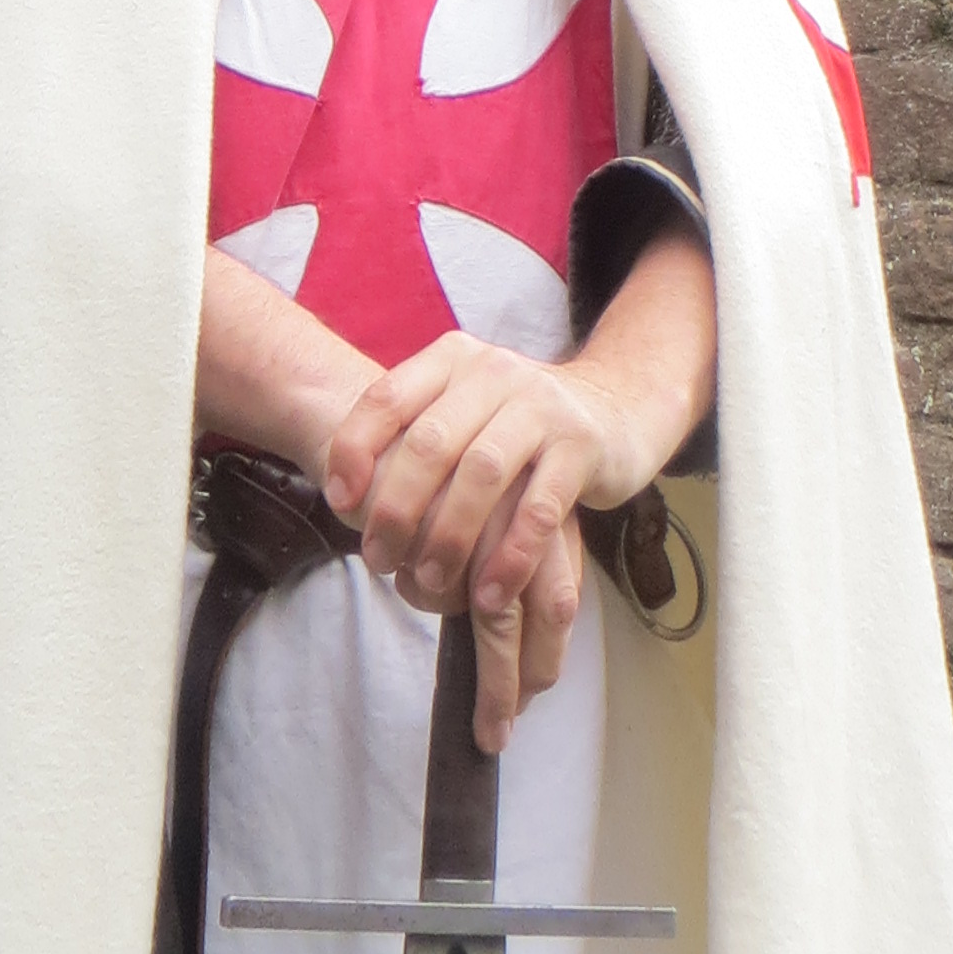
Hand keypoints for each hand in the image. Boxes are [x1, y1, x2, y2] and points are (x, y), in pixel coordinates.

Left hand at [324, 335, 614, 749]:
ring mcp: (542, 406)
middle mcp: (494, 372)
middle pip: (430, 441)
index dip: (354, 450)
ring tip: (429, 582)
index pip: (387, 397)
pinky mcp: (581, 446)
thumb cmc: (514, 424)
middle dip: (396, 508)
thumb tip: (343, 495)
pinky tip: (490, 594)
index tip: (339, 503)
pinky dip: (511, 555)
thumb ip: (411, 435)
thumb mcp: (462, 409)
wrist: (613, 406)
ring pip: (482, 473)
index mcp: (453, 359)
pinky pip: (540, 506)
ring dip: (449, 536)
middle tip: (378, 561)